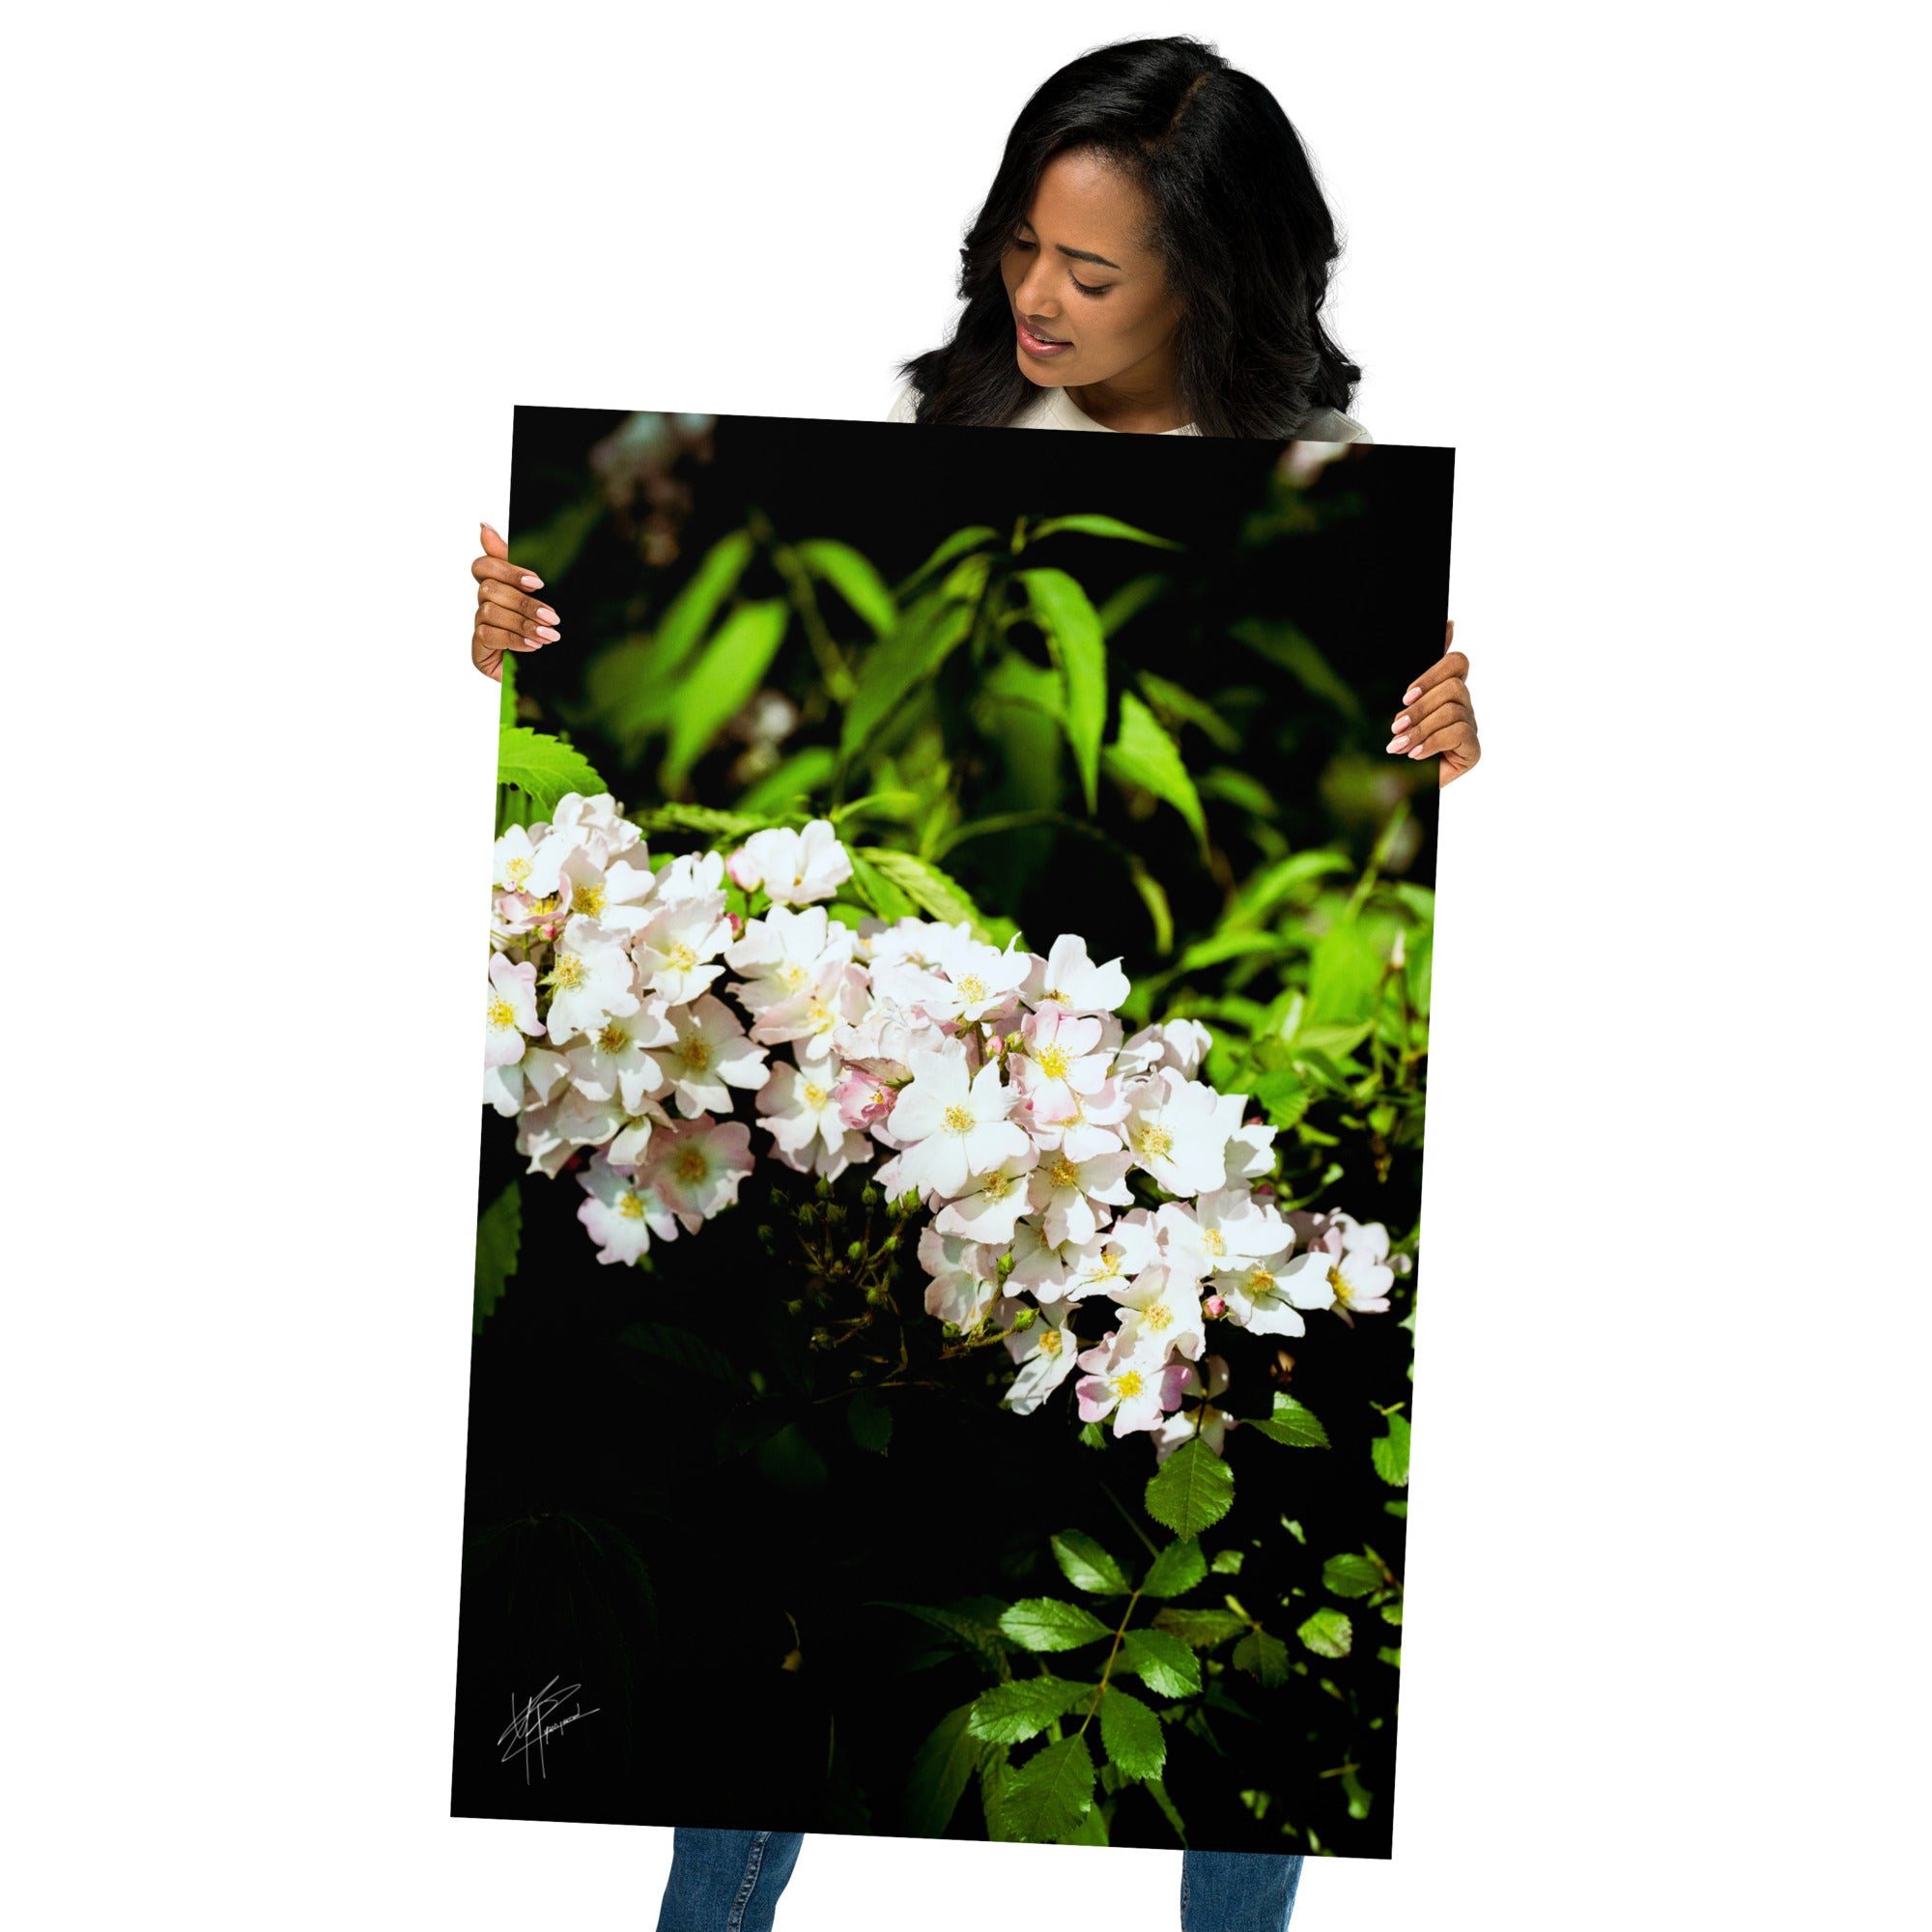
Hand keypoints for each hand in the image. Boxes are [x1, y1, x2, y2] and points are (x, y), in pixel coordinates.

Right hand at [471, 522, 560, 682]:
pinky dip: (514, 639)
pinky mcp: (478, 651)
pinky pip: (488, 636)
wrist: (542, 676)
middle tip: (553, 617)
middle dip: (524, 602)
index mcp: (496, 588)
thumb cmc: (538, 633)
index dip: (507, 570)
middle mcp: (483, 605)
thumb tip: (483, 525)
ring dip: (524, 623)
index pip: (483, 566)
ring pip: (490, 612)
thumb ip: (514, 566)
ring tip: (550, 636)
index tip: (538, 583)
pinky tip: (534, 646)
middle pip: (489, 589)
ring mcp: (479, 628)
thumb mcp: (536, 599)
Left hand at [1386, 621, 1478, 786]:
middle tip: (1395, 725)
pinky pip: (1458, 732)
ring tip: (1398, 746)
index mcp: (1446, 691)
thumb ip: (1418, 677)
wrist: (1405, 788)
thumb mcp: (1401, 708)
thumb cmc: (1401, 745)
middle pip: (1453, 686)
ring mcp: (1470, 727)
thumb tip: (1447, 622)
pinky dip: (1432, 743)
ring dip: (1420, 728)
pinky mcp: (1473, 750)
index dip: (1435, 671)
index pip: (1457, 663)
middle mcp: (1463, 706)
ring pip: (1452, 710)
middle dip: (1420, 705)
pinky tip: (1415, 755)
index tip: (1406, 695)